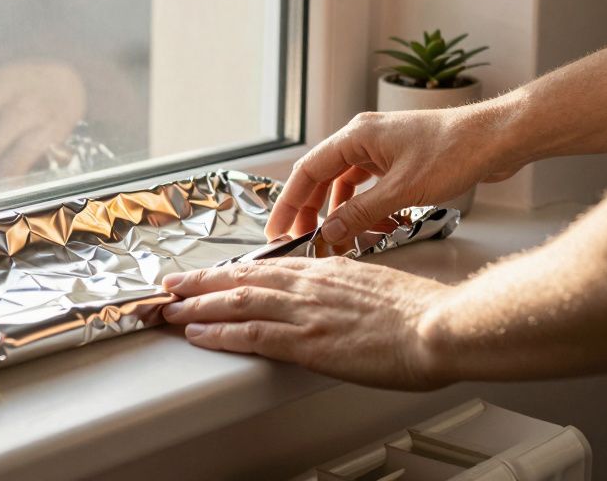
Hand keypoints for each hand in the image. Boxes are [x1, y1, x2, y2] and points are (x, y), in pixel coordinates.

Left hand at [160, 257, 450, 389]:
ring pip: (236, 302)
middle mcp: (308, 284)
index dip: (230, 269)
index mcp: (326, 269)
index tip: (208, 273)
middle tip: (170, 285)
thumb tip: (333, 298)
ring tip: (168, 309)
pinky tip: (198, 335)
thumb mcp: (375, 287)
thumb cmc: (419, 313)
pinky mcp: (306, 341)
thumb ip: (345, 288)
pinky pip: (251, 334)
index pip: (265, 265)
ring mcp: (304, 311)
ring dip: (197, 306)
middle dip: (200, 282)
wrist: (438, 327)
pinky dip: (219, 333)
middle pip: (240, 278)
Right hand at [267, 103, 520, 244]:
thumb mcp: (401, 191)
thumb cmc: (453, 153)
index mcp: (356, 136)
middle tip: (297, 240)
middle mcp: (363, 139)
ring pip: (346, 184)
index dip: (289, 202)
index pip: (308, 171)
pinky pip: (369, 186)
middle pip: (323, 177)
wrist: (497, 138)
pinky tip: (368, 228)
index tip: (276, 228)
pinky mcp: (399, 160)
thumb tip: (328, 235)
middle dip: (310, 210)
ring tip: (332, 239)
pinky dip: (364, 208)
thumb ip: (361, 215)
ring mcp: (382, 148)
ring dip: (338, 212)